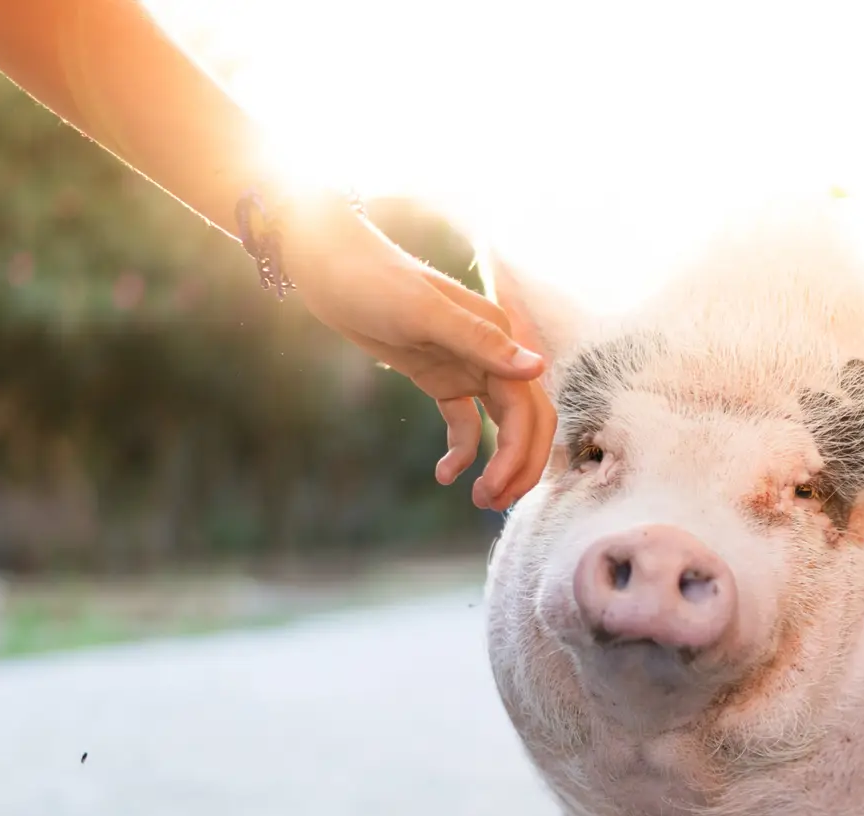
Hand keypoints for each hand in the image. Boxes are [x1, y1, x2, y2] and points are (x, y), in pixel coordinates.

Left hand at [288, 199, 556, 510]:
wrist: (326, 263)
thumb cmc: (373, 279)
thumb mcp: (424, 312)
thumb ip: (482, 342)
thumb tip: (537, 368)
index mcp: (498, 336)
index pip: (527, 408)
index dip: (518, 454)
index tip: (494, 491)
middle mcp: (491, 353)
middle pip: (524, 421)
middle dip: (517, 466)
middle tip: (491, 505)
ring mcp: (466, 366)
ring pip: (500, 426)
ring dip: (497, 464)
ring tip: (479, 500)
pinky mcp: (439, 376)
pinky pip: (463, 422)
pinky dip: (461, 451)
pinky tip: (445, 475)